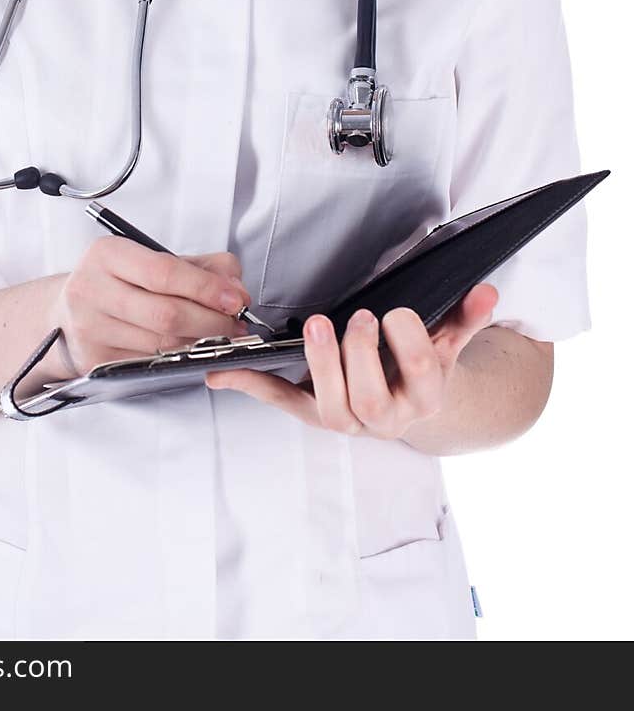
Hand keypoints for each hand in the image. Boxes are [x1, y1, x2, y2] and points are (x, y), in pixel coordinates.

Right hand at [53, 239, 251, 376]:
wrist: (67, 309)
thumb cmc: (118, 281)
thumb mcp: (153, 260)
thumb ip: (201, 266)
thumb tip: (235, 289)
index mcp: (107, 254)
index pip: (164, 273)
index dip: (206, 289)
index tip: (236, 299)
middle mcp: (91, 289)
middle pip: (166, 314)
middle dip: (212, 322)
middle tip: (235, 324)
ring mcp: (90, 328)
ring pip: (161, 344)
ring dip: (201, 343)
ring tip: (220, 336)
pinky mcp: (94, 360)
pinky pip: (150, 363)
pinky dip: (179, 358)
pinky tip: (191, 348)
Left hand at [205, 283, 498, 438]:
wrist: (411, 406)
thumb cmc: (423, 366)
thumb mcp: (447, 342)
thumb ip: (465, 317)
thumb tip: (488, 291)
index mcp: (424, 397)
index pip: (421, 373)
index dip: (408, 344)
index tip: (395, 312)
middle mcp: (385, 418)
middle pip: (370, 396)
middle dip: (361, 356)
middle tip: (358, 317)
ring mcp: (347, 419)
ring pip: (330, 406)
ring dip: (320, 366)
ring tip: (315, 326)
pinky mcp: (312, 413)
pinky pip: (282, 402)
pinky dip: (251, 386)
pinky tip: (223, 371)